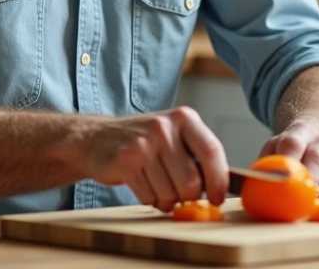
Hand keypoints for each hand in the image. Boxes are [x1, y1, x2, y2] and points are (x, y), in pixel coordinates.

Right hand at [85, 106, 229, 211]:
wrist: (98, 137)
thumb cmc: (145, 141)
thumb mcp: (175, 136)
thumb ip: (197, 157)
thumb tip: (220, 190)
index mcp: (184, 118)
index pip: (212, 151)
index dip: (219, 180)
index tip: (217, 198)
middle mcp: (164, 127)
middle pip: (192, 182)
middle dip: (188, 196)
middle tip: (179, 192)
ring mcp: (144, 143)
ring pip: (171, 194)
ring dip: (167, 200)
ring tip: (157, 185)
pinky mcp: (125, 161)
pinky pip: (150, 197)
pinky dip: (150, 200)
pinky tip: (143, 186)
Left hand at [258, 120, 318, 205]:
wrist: (316, 136)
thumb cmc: (290, 150)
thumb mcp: (276, 147)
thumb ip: (266, 164)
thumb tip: (249, 185)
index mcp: (298, 132)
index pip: (292, 143)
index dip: (290, 160)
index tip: (287, 179)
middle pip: (318, 155)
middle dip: (314, 174)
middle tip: (311, 193)